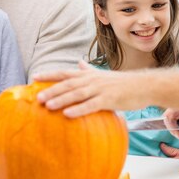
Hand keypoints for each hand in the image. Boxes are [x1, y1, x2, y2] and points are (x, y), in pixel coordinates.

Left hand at [35, 60, 150, 116]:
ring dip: (61, 99)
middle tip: (37, 97)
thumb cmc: (123, 83)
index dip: (50, 74)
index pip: (65, 73)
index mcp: (89, 74)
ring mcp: (100, 89)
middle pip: (68, 83)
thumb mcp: (103, 74)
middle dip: (51, 89)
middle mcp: (92, 80)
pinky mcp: (109, 100)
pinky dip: (79, 109)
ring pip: (77, 94)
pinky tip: (68, 114)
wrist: (144, 86)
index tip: (34, 77)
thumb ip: (89, 70)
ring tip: (47, 105)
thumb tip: (79, 63)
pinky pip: (91, 105)